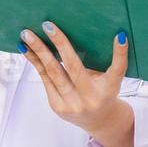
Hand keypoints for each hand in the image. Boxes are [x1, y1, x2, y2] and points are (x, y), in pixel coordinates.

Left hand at [21, 21, 134, 146]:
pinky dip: (36, 62)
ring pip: (53, 72)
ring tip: (27, 35)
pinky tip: (27, 50)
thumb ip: (106, 62)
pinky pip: (45, 79)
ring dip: (38, 52)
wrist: (100, 121)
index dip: (120, 53)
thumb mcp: (111, 79)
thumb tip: (90, 33)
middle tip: (48, 25)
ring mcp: (72, 104)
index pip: (117, 70)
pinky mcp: (57, 106)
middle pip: (74, 67)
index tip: (120, 36)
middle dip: (59, 44)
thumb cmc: (105, 92)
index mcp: (110, 88)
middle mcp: (91, 98)